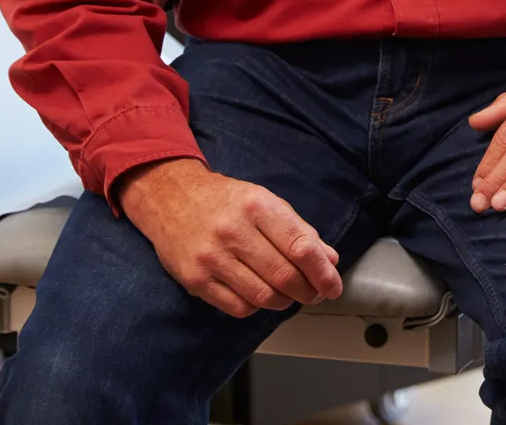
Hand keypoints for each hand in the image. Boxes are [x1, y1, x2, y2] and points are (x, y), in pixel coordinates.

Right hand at [116, 158, 342, 318]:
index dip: (322, 271)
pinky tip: (260, 295)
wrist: (171, 198)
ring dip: (284, 301)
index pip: (300, 246)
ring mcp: (211, 258)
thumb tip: (330, 260)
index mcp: (258, 206)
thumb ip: (299, 230)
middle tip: (315, 294)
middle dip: (307, 291)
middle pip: (283, 275)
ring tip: (289, 295)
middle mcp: (234, 232)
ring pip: (262, 296)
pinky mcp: (195, 280)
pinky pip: (237, 307)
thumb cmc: (226, 200)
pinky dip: (256, 307)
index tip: (333, 285)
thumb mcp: (266, 201)